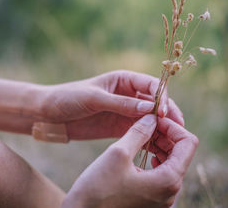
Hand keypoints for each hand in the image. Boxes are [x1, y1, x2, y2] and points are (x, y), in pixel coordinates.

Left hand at [41, 70, 183, 138]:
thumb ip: (121, 103)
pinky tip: (157, 148)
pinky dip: (150, 138)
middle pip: (156, 103)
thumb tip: (151, 108)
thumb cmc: (68, 98)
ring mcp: (125, 111)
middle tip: (178, 129)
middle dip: (168, 114)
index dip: (163, 98)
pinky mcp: (119, 127)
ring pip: (150, 119)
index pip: (151, 85)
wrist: (49, 114)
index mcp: (123, 79)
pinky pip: (140, 131)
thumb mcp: (94, 98)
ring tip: (171, 142)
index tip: (166, 113)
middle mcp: (128, 94)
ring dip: (161, 128)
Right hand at [62, 114, 198, 207]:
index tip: (154, 118)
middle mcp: (170, 193)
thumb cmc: (97, 188)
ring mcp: (161, 200)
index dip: (173, 126)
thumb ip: (138, 133)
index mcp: (168, 180)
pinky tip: (138, 153)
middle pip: (181, 154)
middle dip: (166, 135)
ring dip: (159, 146)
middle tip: (146, 123)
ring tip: (141, 136)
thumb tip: (152, 118)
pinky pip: (161, 176)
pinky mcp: (151, 202)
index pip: (188, 143)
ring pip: (171, 164)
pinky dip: (154, 160)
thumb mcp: (118, 153)